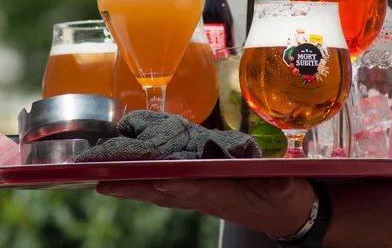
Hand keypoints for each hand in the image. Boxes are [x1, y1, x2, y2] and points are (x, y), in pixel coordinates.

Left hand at [97, 178, 314, 236]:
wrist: (284, 214)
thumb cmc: (285, 200)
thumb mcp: (288, 192)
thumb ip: (283, 187)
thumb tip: (282, 183)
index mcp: (227, 197)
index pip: (198, 190)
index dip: (179, 186)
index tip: (158, 180)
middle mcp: (207, 198)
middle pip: (166, 193)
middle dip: (136, 188)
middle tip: (103, 183)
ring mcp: (201, 196)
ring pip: (162, 191)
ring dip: (133, 187)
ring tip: (103, 181)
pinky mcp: (201, 190)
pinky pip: (168, 187)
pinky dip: (147, 182)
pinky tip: (130, 177)